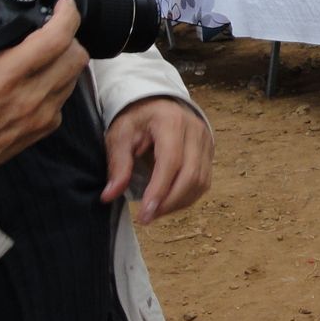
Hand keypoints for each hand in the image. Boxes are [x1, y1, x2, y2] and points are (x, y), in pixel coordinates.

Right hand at [0, 0, 86, 182]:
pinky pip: (62, 101)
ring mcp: (37, 119)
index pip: (56, 39)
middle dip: (68, 36)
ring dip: (64, 60)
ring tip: (41, 53)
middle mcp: (28, 99)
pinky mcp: (37, 133)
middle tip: (50, 29)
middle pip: (76, 58)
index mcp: (3, 79)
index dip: (67, 15)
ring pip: (73, 79)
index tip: (63, 5)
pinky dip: (57, 84)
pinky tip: (33, 81)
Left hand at [102, 97, 212, 224]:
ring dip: (179, 202)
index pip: (171, 161)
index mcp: (171, 122)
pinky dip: (187, 197)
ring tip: (155, 212)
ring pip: (201, 181)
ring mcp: (206, 141)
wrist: (157, 103)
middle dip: (170, 202)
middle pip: (191, 174)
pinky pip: (204, 181)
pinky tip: (169, 203)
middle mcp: (195, 131)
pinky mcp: (210, 152)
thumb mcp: (120, 135)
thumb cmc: (137, 118)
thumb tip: (109, 195)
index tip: (145, 213)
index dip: (160, 190)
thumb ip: (118, 165)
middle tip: (147, 218)